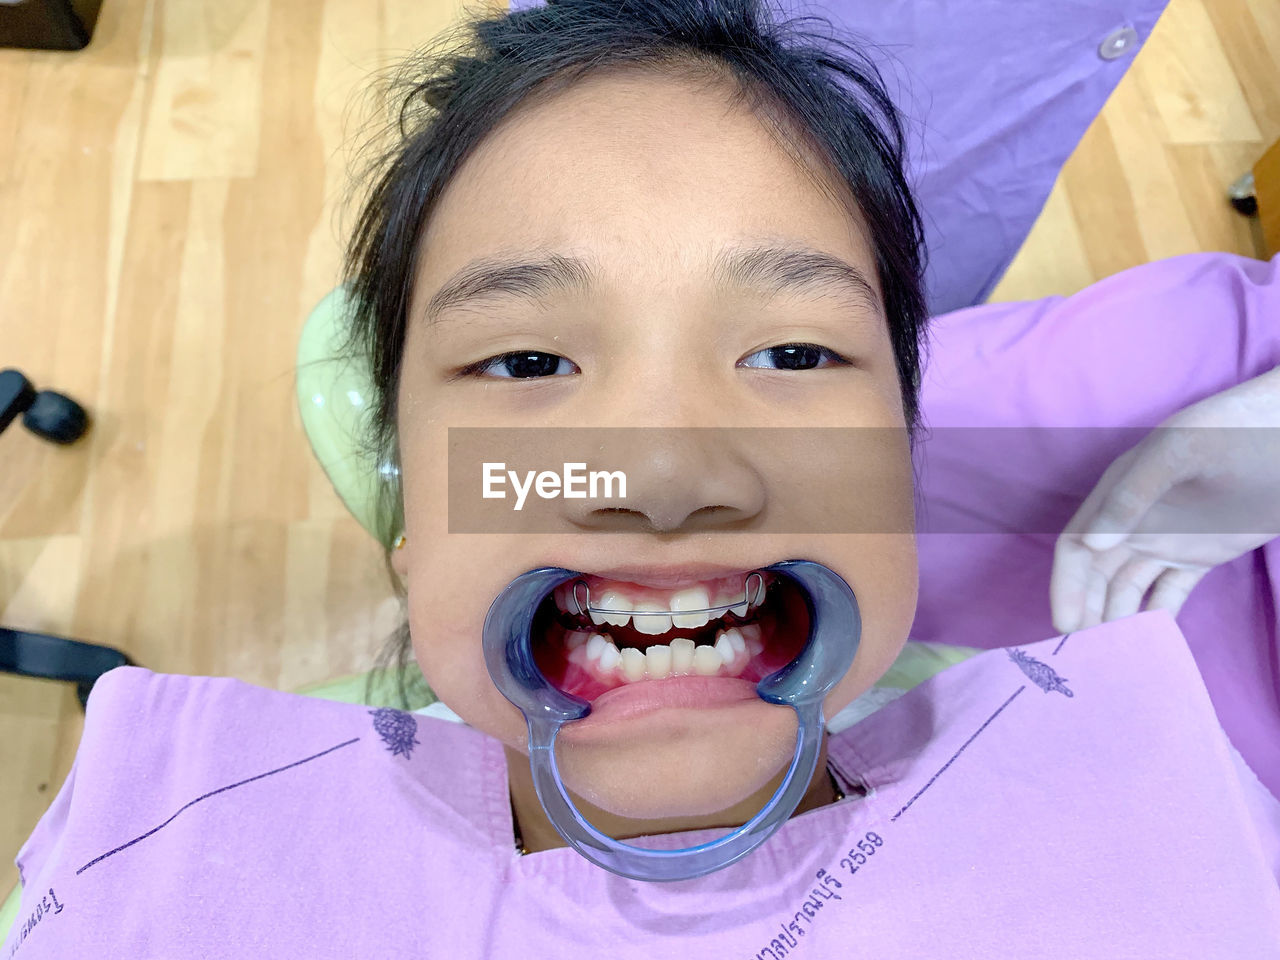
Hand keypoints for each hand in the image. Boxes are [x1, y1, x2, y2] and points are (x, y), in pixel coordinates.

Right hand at [1050, 365, 1279, 632]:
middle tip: (1092, 655)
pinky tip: (1152, 644)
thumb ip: (1131, 497)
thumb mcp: (1180, 452)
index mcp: (1117, 493)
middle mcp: (1133, 521)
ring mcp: (1167, 539)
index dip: (1067, 585)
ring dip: (1119, 619)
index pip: (1076, 546)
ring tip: (1119, 657)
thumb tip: (1088, 546)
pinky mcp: (1200, 555)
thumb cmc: (1237, 431)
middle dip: (1089, 612)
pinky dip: (1156, 617)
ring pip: (1130, 589)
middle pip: (1097, 575)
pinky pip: (1169, 592)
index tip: (1067, 624)